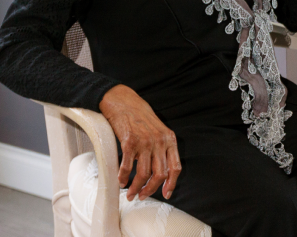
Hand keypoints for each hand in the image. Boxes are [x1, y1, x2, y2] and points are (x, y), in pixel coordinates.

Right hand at [99, 84, 181, 200]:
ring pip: (144, 174)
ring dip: (136, 188)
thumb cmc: (140, 117)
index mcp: (169, 139)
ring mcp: (145, 142)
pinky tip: (120, 181)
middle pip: (160, 174)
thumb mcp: (158, 130)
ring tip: (130, 193)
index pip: (176, 167)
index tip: (165, 194)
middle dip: (150, 189)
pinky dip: (123, 178)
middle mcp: (159, 141)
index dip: (171, 184)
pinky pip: (127, 167)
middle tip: (142, 195)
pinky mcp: (129, 142)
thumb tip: (159, 172)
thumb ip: (161, 148)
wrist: (124, 102)